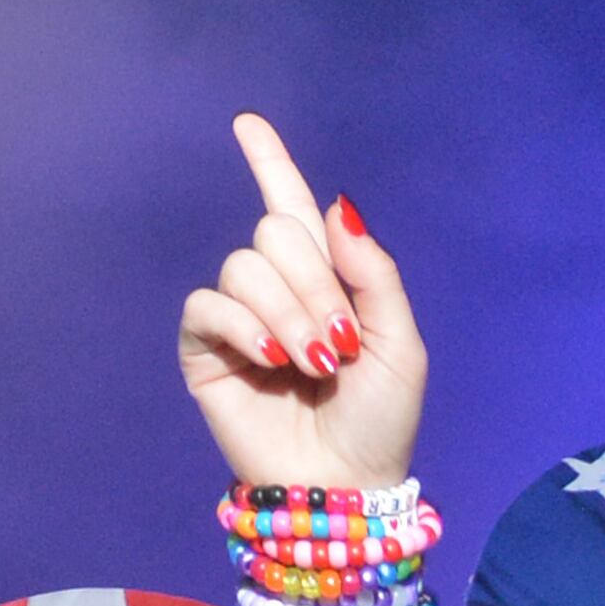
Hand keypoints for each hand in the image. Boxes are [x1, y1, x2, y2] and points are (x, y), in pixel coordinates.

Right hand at [178, 113, 426, 492]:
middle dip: (314, 281)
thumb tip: (332, 206)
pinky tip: (271, 360)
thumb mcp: (399, 338)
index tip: (246, 123)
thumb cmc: (379, 418)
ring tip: (311, 363)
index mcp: (325, 278)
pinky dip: (244, 324)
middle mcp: (277, 289)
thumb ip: (373, 271)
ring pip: (245, 266)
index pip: (290, 207)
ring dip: (288, 312)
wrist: (344, 482)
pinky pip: (208, 305)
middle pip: (274, 230)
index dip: (268, 161)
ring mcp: (238, 321)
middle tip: (337, 343)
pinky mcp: (205, 353)